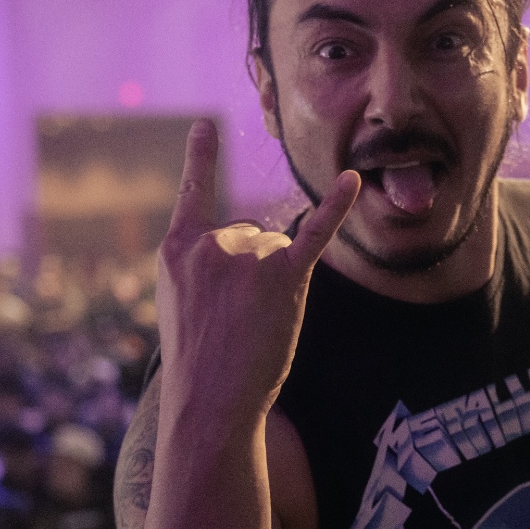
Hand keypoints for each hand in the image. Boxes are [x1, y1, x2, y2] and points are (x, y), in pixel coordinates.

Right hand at [155, 121, 358, 427]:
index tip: (206, 125)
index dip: (202, 159)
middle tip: (235, 322)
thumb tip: (251, 244)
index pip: (194, 196)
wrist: (208, 403)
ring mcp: (247, 258)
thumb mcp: (179, 305)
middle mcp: (211, 244)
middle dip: (253, 273)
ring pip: (277, 251)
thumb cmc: (198, 363)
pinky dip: (336, 207)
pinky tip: (353, 181)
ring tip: (254, 326)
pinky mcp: (284, 277)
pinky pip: (313, 234)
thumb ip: (200, 267)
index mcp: (176, 250)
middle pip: (251, 236)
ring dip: (275, 284)